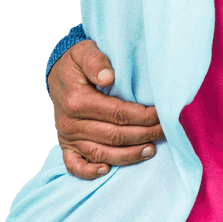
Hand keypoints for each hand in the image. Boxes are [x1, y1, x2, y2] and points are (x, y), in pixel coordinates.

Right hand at [49, 39, 164, 179]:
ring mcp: (67, 137)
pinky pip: (74, 165)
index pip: (117, 113)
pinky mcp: (65, 145)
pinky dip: (89, 171)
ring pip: (100, 152)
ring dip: (127, 155)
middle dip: (143, 134)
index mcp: (77, 100)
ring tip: (150, 150)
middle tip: (165, 132)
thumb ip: (96, 61)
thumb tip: (108, 76)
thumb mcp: (84, 51)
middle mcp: (71, 123)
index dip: (142, 116)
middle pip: (113, 135)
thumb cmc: (76, 62)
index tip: (161, 114)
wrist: (57, 74)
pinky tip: (107, 170)